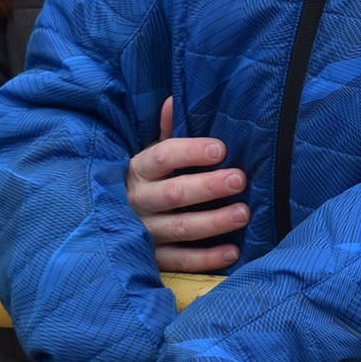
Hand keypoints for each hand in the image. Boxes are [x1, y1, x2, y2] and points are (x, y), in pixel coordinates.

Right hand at [126, 98, 246, 272]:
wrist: (116, 219)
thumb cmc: (149, 180)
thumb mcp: (152, 155)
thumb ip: (167, 131)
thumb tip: (173, 100)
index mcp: (137, 171)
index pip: (161, 158)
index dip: (190, 153)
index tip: (221, 149)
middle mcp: (138, 201)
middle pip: (173, 194)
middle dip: (208, 187)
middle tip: (240, 179)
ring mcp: (143, 232)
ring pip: (179, 228)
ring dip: (214, 222)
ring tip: (244, 213)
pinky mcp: (152, 259)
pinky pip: (180, 261)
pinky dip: (206, 259)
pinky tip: (232, 252)